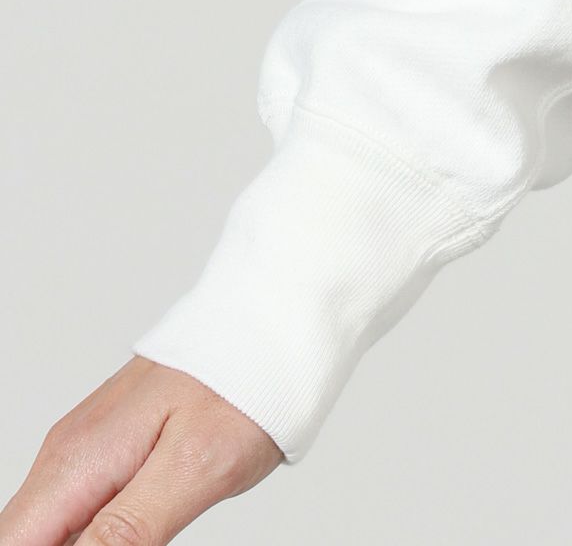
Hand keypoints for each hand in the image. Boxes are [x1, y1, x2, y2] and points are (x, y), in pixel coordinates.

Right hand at [0, 356, 282, 545]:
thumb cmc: (245, 386)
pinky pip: (80, 508)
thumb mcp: (193, 470)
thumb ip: (125, 531)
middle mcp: (68, 455)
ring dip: (82, 543)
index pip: (15, 545)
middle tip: (143, 539)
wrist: (273, 322)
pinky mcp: (112, 449)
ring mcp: (87, 450)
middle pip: (26, 538)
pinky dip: (98, 532)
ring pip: (50, 527)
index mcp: (76, 464)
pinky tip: (142, 528)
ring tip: (150, 534)